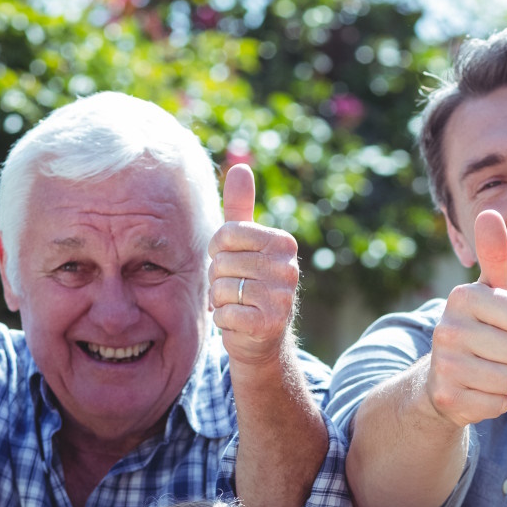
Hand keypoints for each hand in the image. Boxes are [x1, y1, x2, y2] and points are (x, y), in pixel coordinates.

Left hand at [210, 164, 299, 367]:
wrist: (262, 339)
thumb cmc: (250, 284)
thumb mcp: (244, 244)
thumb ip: (240, 207)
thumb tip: (240, 167)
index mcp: (283, 243)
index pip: (226, 235)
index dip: (217, 251)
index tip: (232, 263)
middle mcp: (288, 268)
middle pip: (221, 263)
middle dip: (219, 279)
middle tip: (237, 290)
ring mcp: (282, 298)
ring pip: (221, 289)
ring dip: (221, 301)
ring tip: (239, 305)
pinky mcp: (269, 324)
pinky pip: (225, 314)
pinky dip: (224, 321)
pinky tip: (239, 322)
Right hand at [424, 210, 506, 427]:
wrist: (439, 377)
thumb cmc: (477, 327)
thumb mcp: (488, 292)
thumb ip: (494, 255)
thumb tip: (489, 212)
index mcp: (461, 297)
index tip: (502, 323)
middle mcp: (447, 329)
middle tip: (495, 350)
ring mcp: (445, 366)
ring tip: (488, 369)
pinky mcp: (447, 399)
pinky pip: (500, 404)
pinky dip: (496, 401)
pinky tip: (477, 389)